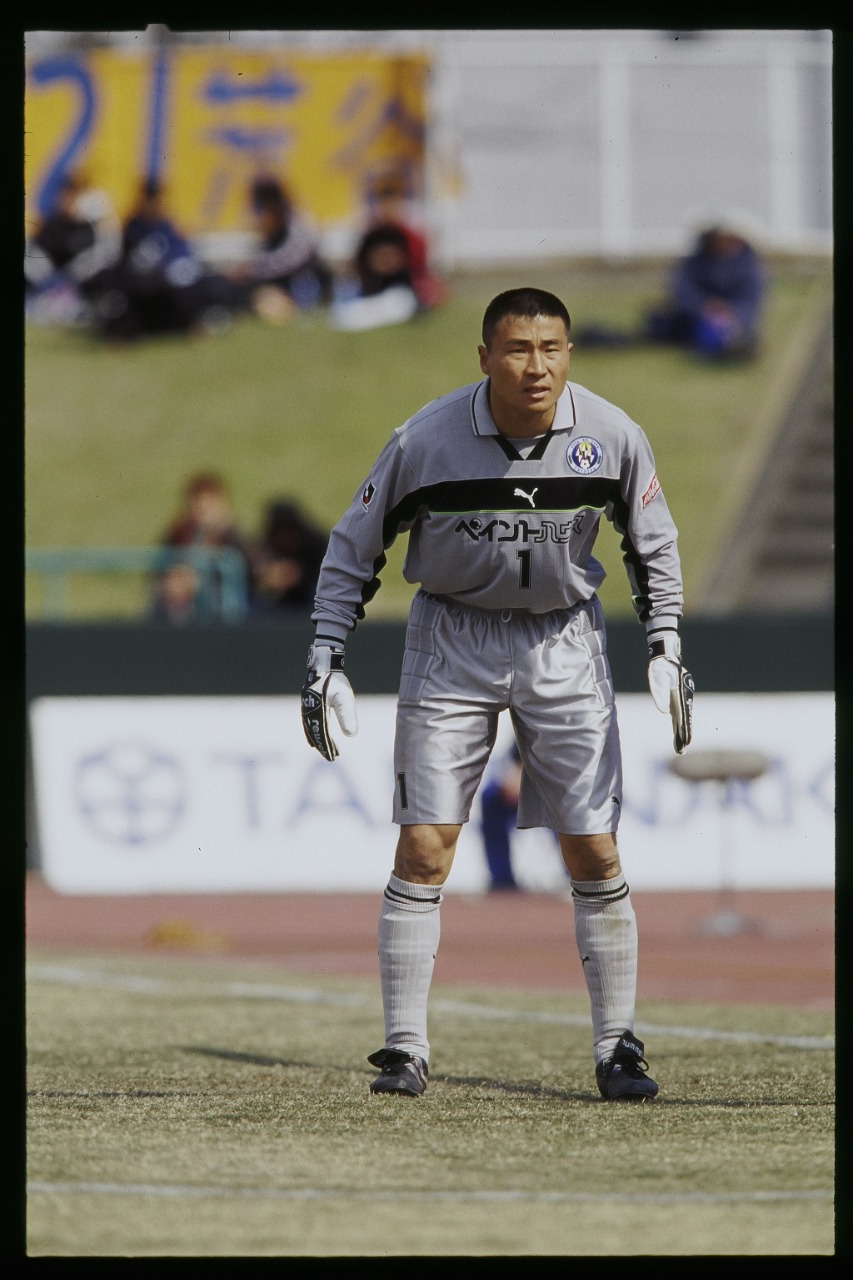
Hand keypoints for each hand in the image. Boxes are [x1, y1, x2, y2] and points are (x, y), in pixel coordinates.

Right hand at [301, 644, 357, 760]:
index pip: (323, 734)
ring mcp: (307, 709)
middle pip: (315, 734)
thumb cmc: (335, 680)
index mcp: (317, 711)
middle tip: (332, 757)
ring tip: (328, 750)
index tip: (333, 757)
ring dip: (319, 740)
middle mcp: (309, 712)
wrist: (323, 665)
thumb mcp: (344, 698)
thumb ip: (347, 716)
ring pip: (311, 729)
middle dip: (323, 746)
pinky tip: (317, 736)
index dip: (327, 747)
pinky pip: (309, 723)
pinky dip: (313, 732)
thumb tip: (351, 735)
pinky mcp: (308, 705)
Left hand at [647, 629, 693, 753]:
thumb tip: (664, 712)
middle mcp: (682, 699)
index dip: (684, 729)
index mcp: (679, 695)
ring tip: (681, 749)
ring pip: (682, 720)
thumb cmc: (661, 667)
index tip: (685, 740)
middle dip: (683, 735)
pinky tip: (678, 737)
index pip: (683, 716)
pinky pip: (678, 718)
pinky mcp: (674, 702)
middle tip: (682, 750)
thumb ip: (660, 692)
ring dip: (681, 734)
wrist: (665, 659)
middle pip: (684, 720)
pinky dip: (678, 728)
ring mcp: (679, 701)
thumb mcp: (658, 676)